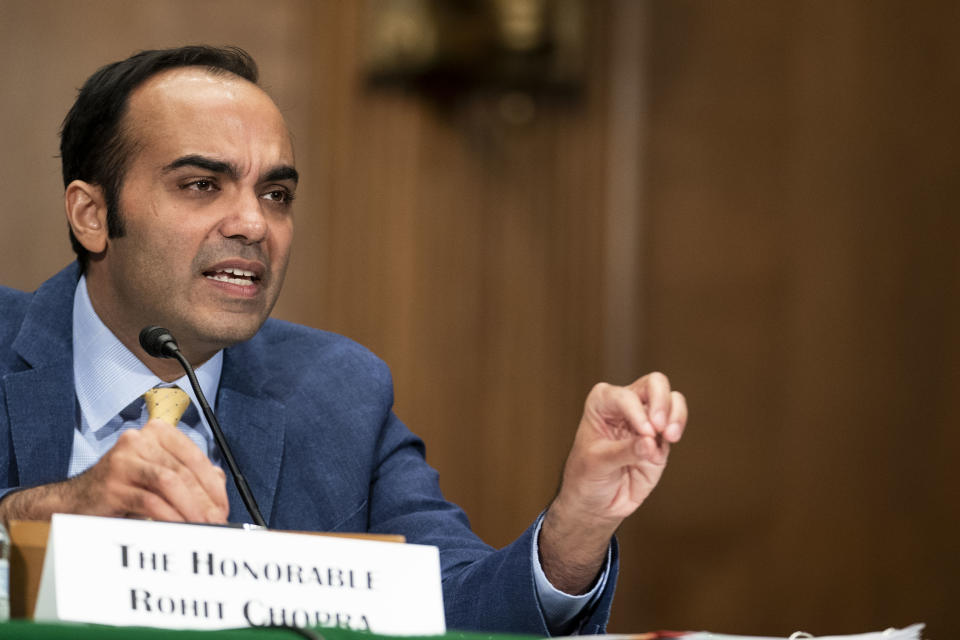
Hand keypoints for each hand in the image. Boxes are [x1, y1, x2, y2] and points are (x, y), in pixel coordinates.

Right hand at [0, 419, 228, 524]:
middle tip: (217, 522)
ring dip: (191, 508)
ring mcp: (124, 459)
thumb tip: (219, 483)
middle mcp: (140, 439)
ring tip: (202, 526)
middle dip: (205, 500)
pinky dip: (170, 516)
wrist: (76, 501)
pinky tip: (179, 528)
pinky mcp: (112, 483)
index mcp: (157, 432)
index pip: (194, 456)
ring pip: (169, 482)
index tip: (223, 507)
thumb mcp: (159, 476)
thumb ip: (190, 473)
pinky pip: (150, 500)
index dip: (213, 484)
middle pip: (183, 470)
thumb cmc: (125, 488)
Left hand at [539, 372, 686, 592]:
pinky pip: (675, 425)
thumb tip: (651, 442)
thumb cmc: (586, 477)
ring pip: (671, 400)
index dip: (636, 411)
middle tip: (660, 427)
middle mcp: (626, 405)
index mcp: (602, 403)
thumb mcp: (597, 464)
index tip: (645, 433)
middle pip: (654, 383)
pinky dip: (676, 431)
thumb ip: (624, 451)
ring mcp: (646, 421)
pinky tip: (665, 448)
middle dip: (661, 400)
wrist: (595, 503)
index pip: (624, 396)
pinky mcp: (660, 440)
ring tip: (670, 437)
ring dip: (676, 415)